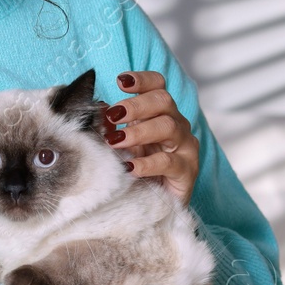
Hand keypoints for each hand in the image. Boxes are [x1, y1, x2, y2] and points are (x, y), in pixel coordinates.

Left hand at [103, 70, 200, 204]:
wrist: (160, 204)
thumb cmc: (140, 168)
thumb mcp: (123, 144)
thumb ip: (112, 126)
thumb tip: (96, 109)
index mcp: (161, 113)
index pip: (158, 86)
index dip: (142, 80)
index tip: (120, 81)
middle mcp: (176, 125)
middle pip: (163, 101)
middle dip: (136, 105)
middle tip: (114, 114)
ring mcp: (185, 147)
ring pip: (168, 127)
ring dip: (139, 131)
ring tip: (116, 140)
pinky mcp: (187, 171)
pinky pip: (169, 162)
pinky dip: (147, 163)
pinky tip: (130, 167)